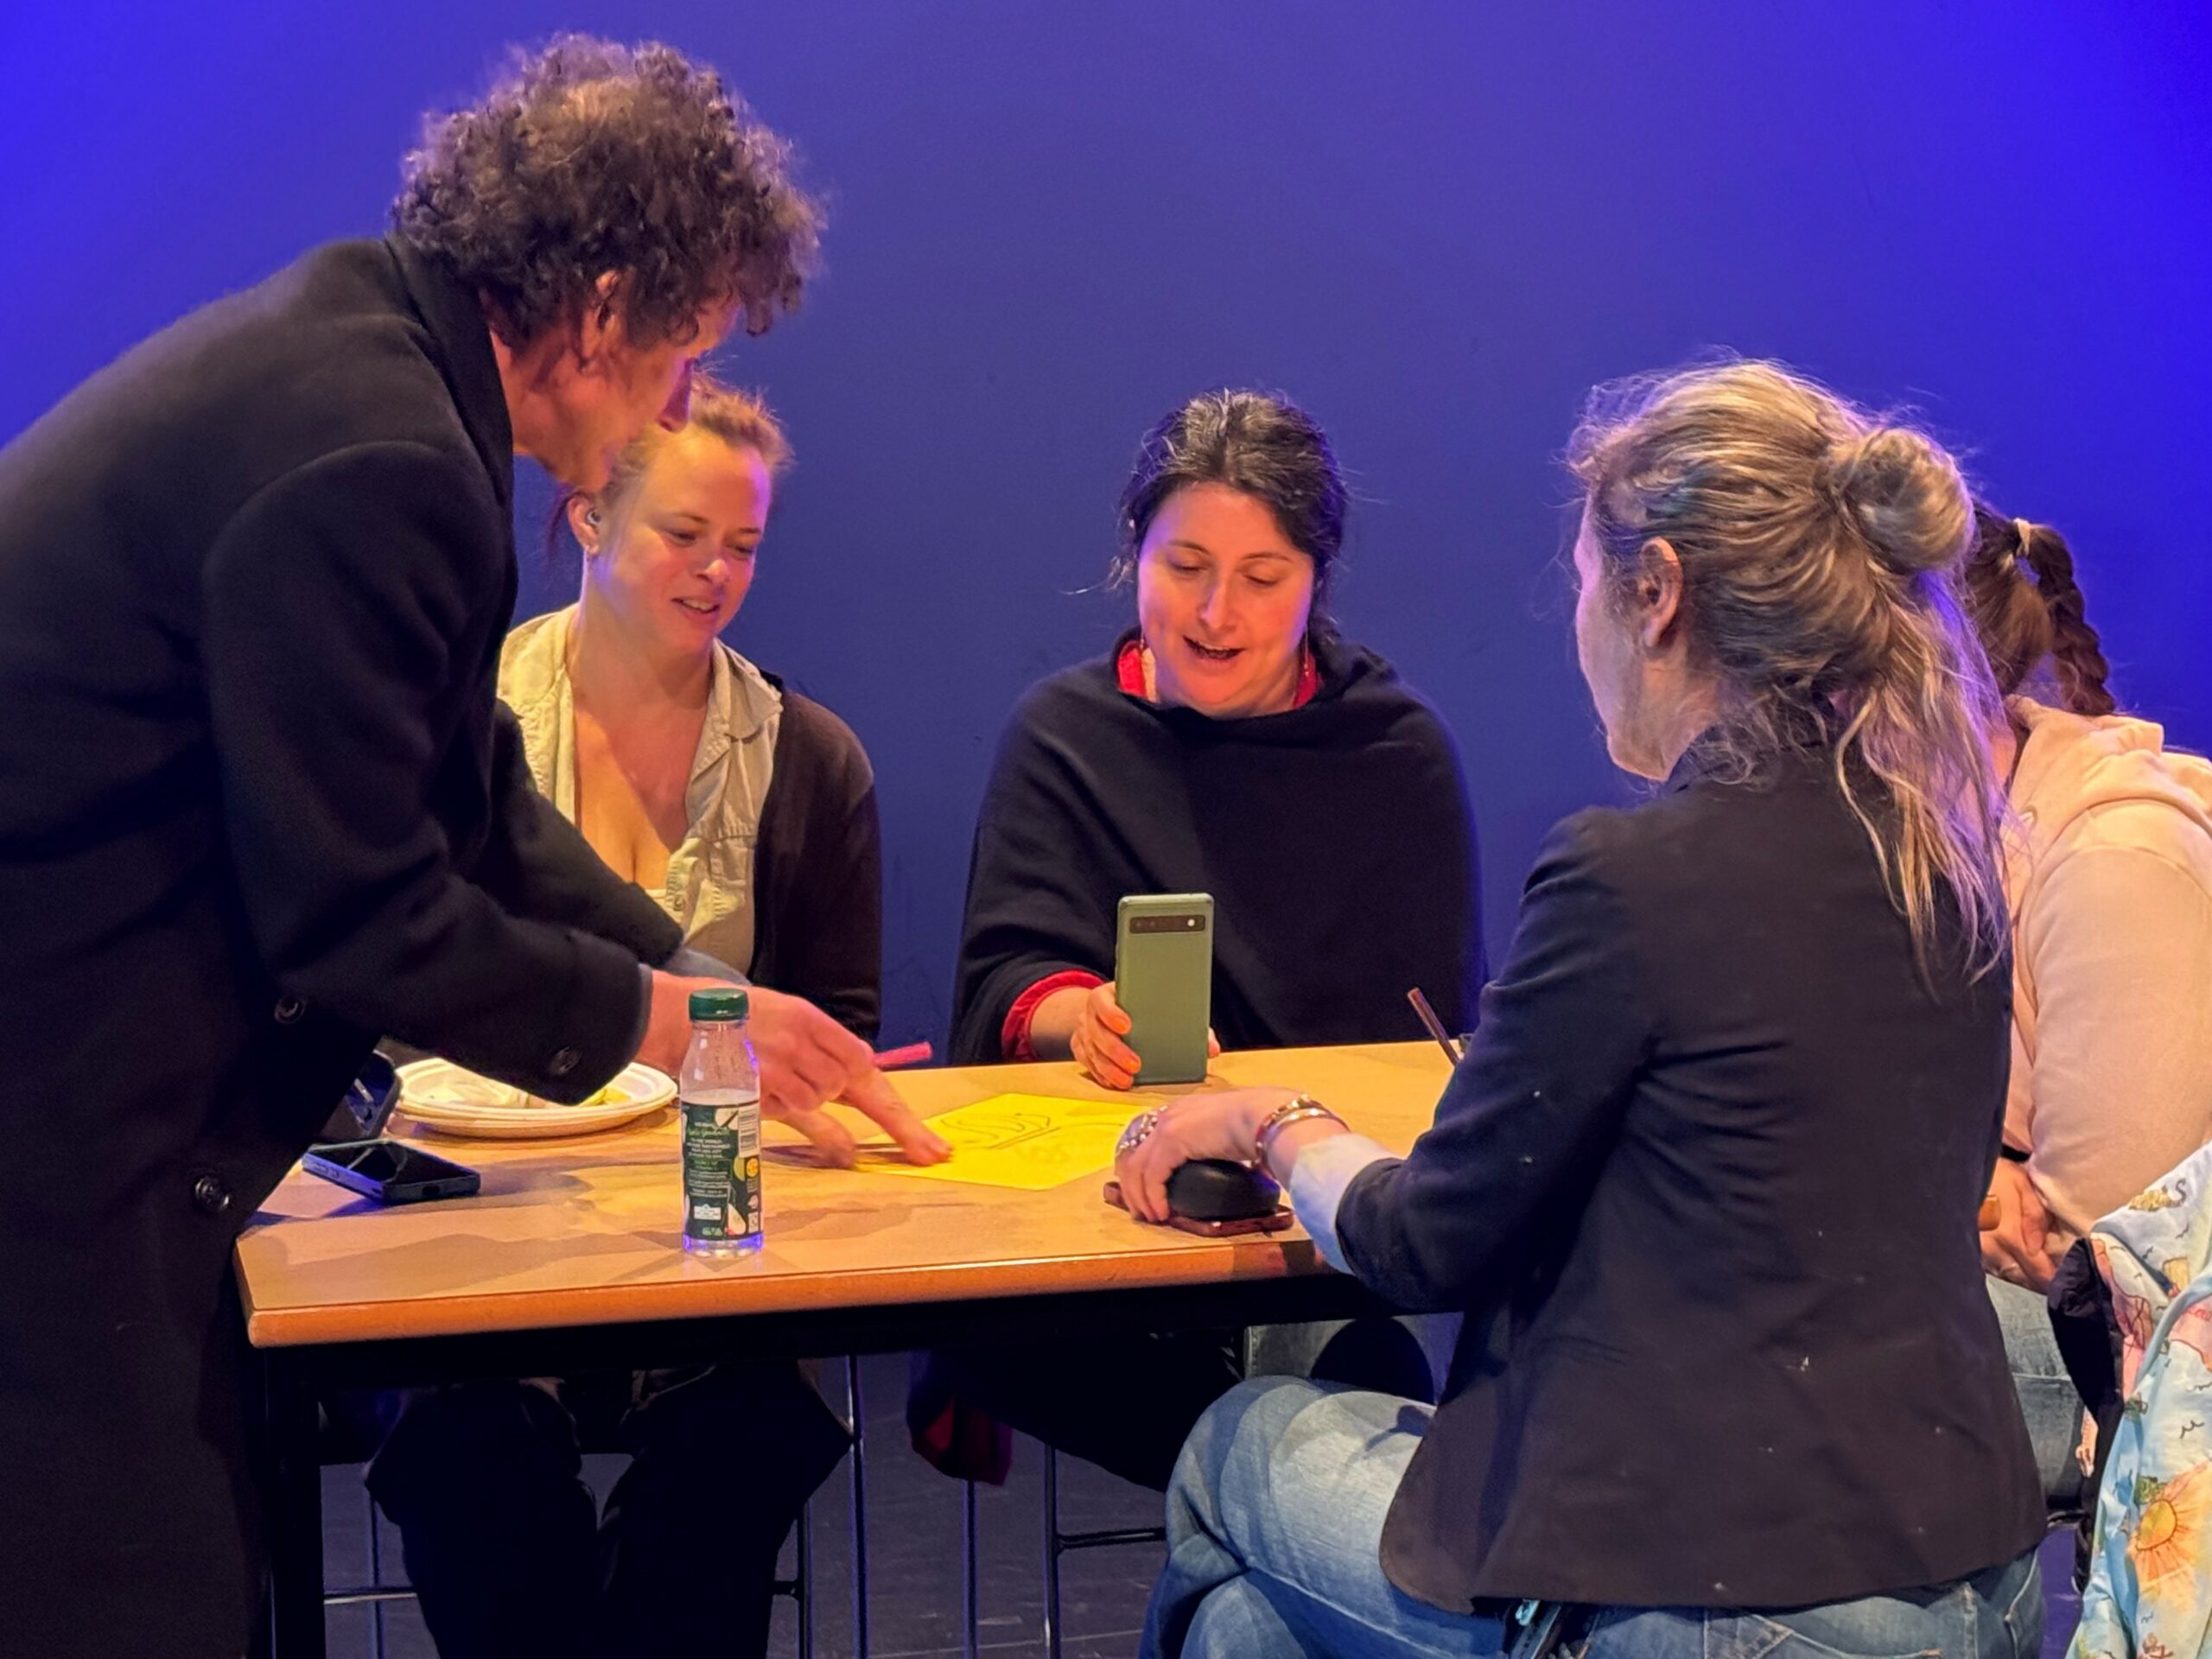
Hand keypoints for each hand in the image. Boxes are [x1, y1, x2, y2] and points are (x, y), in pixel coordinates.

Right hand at [638, 973, 949, 1167]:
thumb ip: (820, 1045)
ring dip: (813, 1105)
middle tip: (933, 1152)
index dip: (891, 1099)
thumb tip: (858, 1070)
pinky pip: (803, 1119)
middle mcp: (801, 1041)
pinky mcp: (760, 1092)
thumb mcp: (781, 1015)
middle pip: (858, 1087)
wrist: (677, 1019)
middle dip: (901, 1124)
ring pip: (823, 1101)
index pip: (861, 1061)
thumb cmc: (731, 1020)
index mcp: (808, 1018)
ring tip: (777, 1083)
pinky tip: (841, 1149)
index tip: (919, 1132)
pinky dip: (824, 1135)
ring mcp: (782, 1069)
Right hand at [1064, 981, 1219, 1090]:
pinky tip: (1116, 1083)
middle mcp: (1091, 1013)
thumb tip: (1211, 1048)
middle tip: (1136, 1065)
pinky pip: (1088, 1064)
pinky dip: (1102, 1075)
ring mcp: (1084, 1032)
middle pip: (1096, 1031)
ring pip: (1091, 1051)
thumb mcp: (1162, 1008)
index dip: (1112, 1013)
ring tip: (1128, 1081)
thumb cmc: (1144, 1009)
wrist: (1111, 1010)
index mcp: (1109, 994)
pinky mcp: (1081, 1049)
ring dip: (1109, 1068)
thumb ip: (1187, 1024)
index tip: (1128, 1025)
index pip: (1102, 1000)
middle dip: (1115, 1050)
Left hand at [1113, 1087, 1293, 1222]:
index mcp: (1179, 1111)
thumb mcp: (1226, 1133)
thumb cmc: (1256, 1123)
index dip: (1138, 1167)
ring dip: (1139, 1196)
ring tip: (1150, 1216)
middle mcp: (1167, 1115)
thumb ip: (1215, 1144)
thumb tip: (1225, 1165)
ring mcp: (1166, 1126)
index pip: (1144, 1139)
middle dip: (1131, 1186)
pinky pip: (1152, 1176)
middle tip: (1140, 1210)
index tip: (1142, 1191)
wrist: (1262, 1116)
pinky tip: (1162, 1211)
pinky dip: (1153, 1197)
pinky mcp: (1171, 1141)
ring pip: (1136, 1167)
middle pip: (1132, 1154)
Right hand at [1981, 1158, 2059, 1291]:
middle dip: (2044, 1281)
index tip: (2071, 1277)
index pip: (2041, 1272)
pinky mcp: (1971, 1251)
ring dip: (2027, 1278)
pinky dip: (2011, 1271)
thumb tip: (2039, 1247)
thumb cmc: (1992, 1174)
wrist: (1955, 1172)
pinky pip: (1996, 1270)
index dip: (2058, 1278)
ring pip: (2010, 1277)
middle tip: (2061, 1278)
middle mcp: (1994, 1251)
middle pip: (2026, 1280)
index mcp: (2011, 1236)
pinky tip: (2019, 1265)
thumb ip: (2035, 1215)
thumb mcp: (2020, 1184)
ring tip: (2042, 1274)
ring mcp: (1980, 1254)